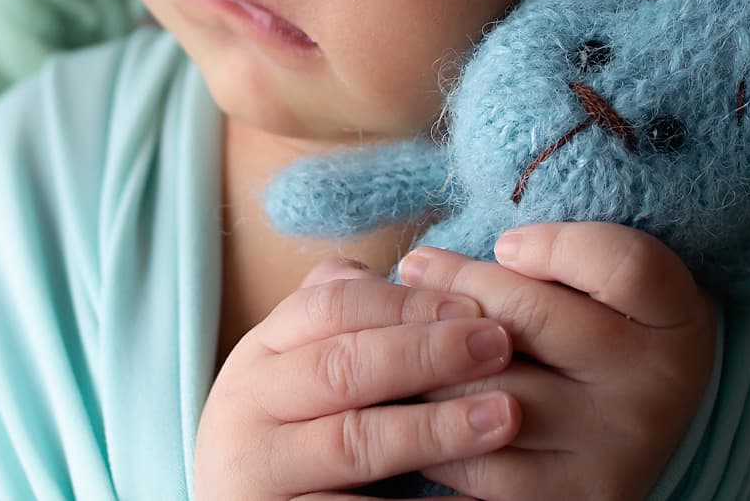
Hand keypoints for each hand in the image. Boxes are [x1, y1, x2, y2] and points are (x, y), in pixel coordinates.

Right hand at [195, 254, 524, 499]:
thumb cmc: (289, 442)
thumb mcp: (293, 375)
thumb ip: (337, 323)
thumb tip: (396, 272)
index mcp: (258, 356)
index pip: (330, 307)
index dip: (405, 303)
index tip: (475, 305)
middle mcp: (246, 409)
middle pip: (342, 366)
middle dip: (427, 352)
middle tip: (497, 345)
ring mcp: (256, 473)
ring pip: (353, 442)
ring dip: (436, 428)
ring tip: (503, 417)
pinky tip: (475, 496)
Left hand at [397, 223, 717, 500]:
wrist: (653, 433)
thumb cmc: (610, 330)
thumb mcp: (613, 286)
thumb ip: (556, 257)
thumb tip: (432, 261)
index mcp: (677, 319)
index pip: (623, 266)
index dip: (553, 247)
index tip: (505, 243)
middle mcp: (655, 388)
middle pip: (533, 318)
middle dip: (460, 286)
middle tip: (416, 267)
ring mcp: (614, 450)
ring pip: (492, 389)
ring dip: (432, 358)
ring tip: (403, 331)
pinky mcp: (569, 499)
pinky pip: (478, 462)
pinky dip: (436, 428)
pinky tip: (419, 399)